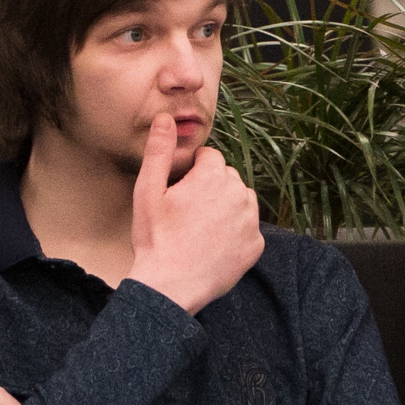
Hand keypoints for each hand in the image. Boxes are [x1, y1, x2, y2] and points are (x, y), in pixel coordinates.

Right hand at [125, 112, 262, 313]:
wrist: (170, 285)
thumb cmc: (155, 237)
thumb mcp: (148, 190)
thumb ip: (158, 151)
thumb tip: (165, 119)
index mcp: (213, 176)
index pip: (209, 157)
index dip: (192, 172)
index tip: (179, 191)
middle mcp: (239, 194)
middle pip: (227, 177)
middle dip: (210, 187)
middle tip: (186, 212)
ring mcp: (251, 221)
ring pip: (241, 200)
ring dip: (226, 206)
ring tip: (200, 227)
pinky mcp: (256, 245)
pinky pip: (249, 227)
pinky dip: (235, 232)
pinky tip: (214, 244)